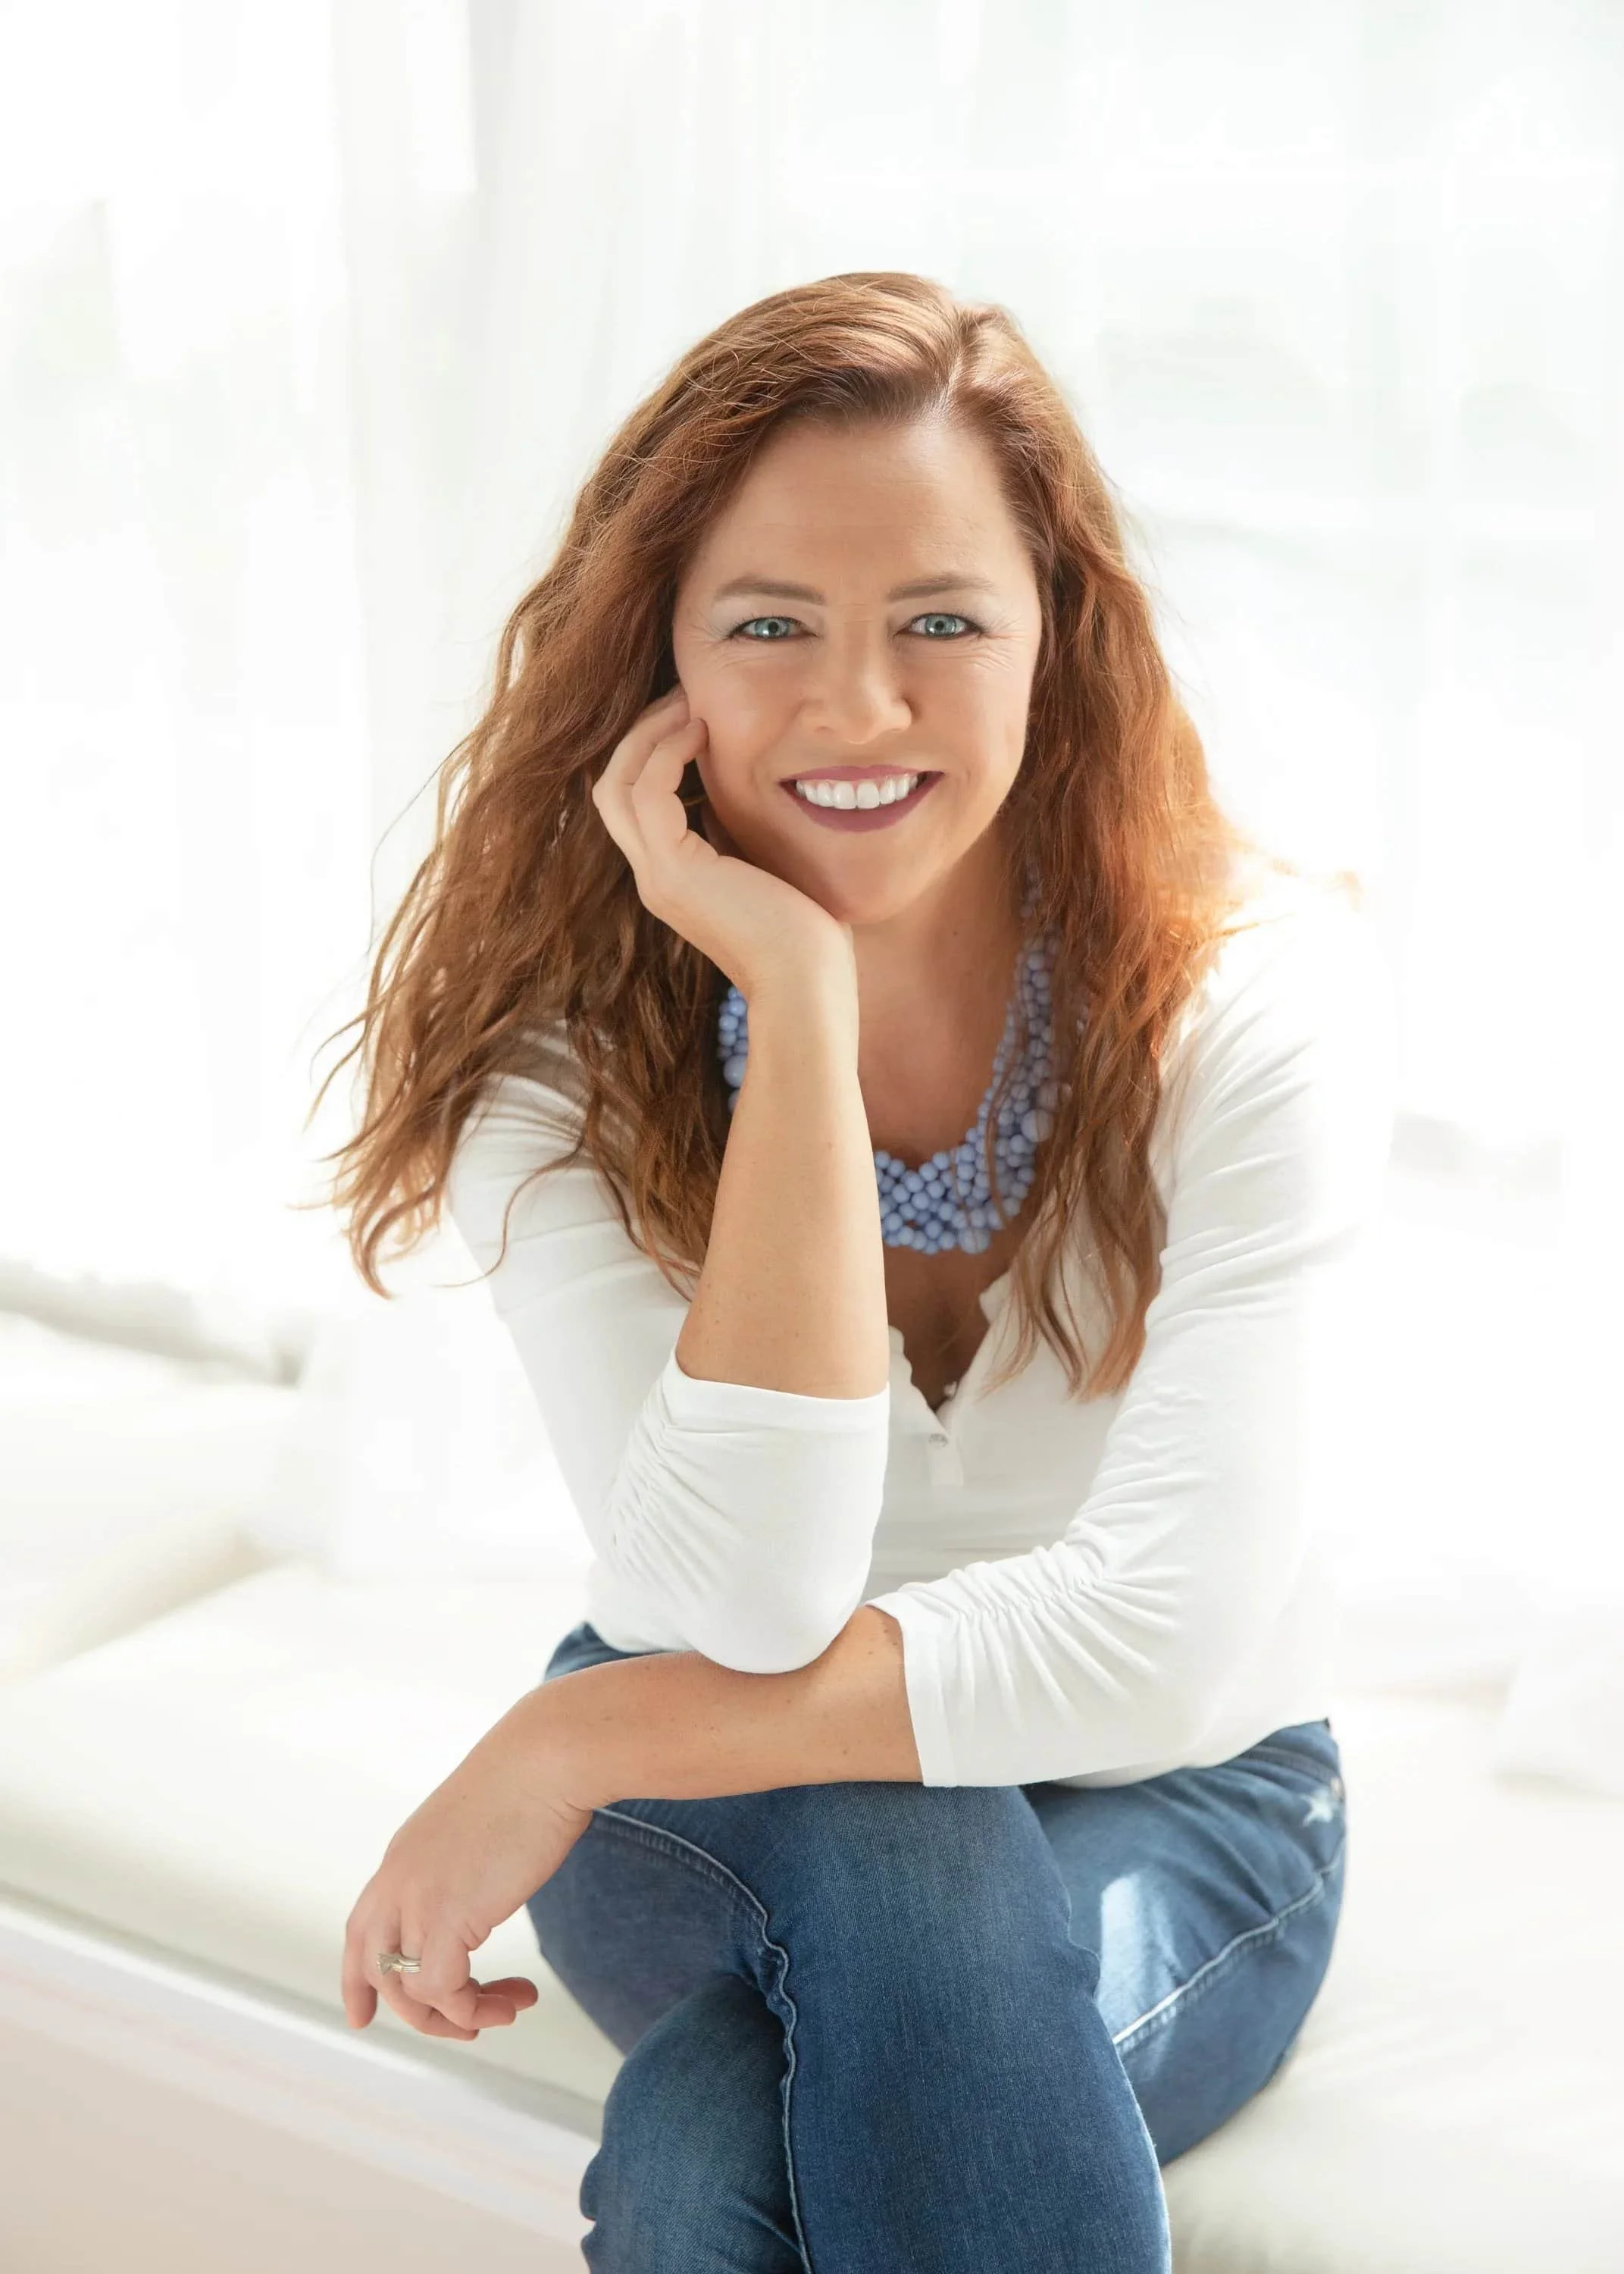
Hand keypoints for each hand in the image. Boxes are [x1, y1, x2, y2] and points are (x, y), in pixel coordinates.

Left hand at [341, 1692, 592, 2040]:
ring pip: (413, 1990)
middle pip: (380, 1971)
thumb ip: (465, 1864)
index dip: (356, 1979)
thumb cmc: (532, 1780)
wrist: (546, 1758)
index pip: (360, 1930)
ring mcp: (417, 1900)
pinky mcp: (447, 1918)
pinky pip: (445, 1990)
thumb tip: (483, 1888)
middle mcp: (397, 1881)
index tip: (361, 2017)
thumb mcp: (480, 1828)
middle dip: (417, 2013)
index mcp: (402, 1857)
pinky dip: (476, 2009)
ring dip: (461, 2015)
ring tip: (507, 2010)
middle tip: (467, 2026)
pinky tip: (516, 1999)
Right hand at [592, 685, 855, 1001]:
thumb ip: (741, 835)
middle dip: (643, 733)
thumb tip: (743, 793)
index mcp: (672, 878)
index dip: (655, 751)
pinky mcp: (673, 872)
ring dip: (650, 734)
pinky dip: (668, 752)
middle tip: (684, 694)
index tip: (695, 714)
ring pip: (617, 784)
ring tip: (689, 702)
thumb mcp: (767, 869)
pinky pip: (649, 792)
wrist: (808, 986)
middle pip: (611, 786)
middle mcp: (653, 877)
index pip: (635, 802)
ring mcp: (657, 876)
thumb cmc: (806, 938)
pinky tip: (703, 731)